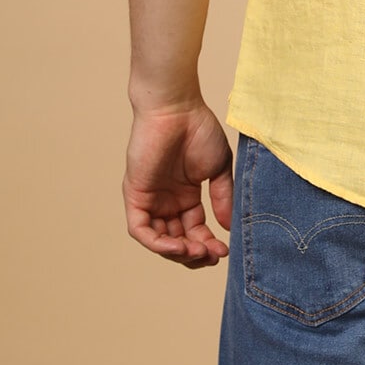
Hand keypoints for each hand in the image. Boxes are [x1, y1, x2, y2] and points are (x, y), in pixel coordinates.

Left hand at [123, 101, 232, 267]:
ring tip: (198, 253)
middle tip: (213, 256)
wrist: (177, 108)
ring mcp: (150, 200)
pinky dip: (158, 244)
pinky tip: (179, 247)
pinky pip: (141, 230)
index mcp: (185, 196)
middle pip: (177, 241)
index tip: (225, 250)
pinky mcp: (135, 196)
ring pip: (159, 241)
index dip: (208, 244)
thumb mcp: (218, 168)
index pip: (194, 231)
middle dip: (195, 253)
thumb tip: (229, 228)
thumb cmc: (199, 129)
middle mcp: (166, 201)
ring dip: (178, 253)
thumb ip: (222, 198)